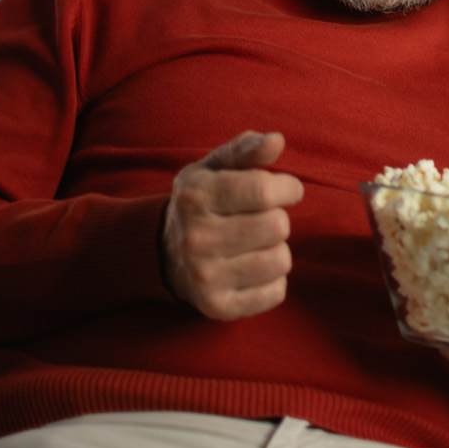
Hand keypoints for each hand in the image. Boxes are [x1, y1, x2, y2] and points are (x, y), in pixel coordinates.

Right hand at [161, 131, 303, 319]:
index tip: (285, 190)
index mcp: (195, 197)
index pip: (264, 190)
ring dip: (276, 249)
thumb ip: (247, 149)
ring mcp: (204, 277)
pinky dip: (272, 280)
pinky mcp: (217, 307)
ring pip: (280, 260)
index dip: (287, 188)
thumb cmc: (203, 200)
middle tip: (259, 219)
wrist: (162, 252)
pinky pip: (276, 293)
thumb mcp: (216, 167)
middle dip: (278, 218)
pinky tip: (250, 268)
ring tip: (254, 244)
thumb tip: (276, 140)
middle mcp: (196, 239)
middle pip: (277, 226)